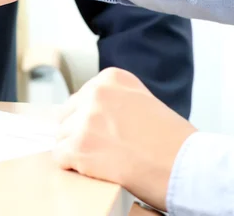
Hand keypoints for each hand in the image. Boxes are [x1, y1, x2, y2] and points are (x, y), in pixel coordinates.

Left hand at [53, 68, 196, 210]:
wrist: (188, 167)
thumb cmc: (171, 140)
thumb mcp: (141, 100)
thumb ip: (112, 99)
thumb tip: (79, 110)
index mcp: (110, 79)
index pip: (79, 99)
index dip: (91, 120)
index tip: (110, 131)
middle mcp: (95, 94)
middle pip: (67, 116)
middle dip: (80, 133)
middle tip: (107, 148)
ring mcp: (86, 119)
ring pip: (62, 137)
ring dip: (78, 151)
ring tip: (107, 159)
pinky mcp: (79, 146)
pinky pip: (59, 156)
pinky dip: (73, 166)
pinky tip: (96, 168)